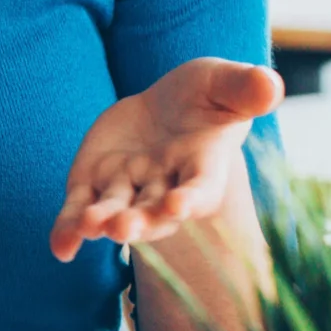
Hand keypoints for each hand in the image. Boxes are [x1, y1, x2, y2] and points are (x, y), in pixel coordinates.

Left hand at [49, 58, 282, 261]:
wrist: (167, 105)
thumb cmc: (206, 95)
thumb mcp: (223, 83)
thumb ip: (245, 88)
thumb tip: (270, 85)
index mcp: (203, 167)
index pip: (201, 189)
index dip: (192, 198)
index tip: (180, 205)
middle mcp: (166, 187)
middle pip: (155, 212)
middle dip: (141, 221)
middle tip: (124, 228)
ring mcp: (129, 189)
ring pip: (116, 212)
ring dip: (103, 224)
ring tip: (91, 227)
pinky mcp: (94, 184)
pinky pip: (79, 210)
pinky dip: (68, 229)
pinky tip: (60, 248)